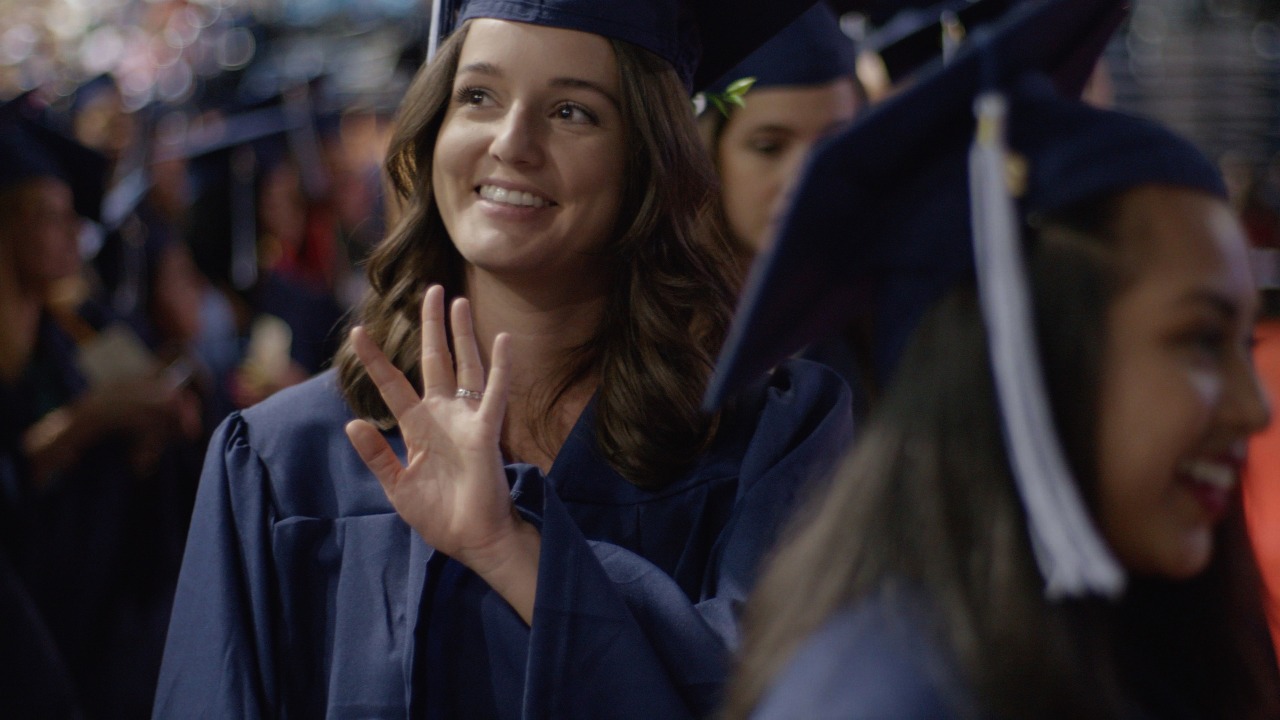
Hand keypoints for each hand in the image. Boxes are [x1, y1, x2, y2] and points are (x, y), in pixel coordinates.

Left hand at [345, 286, 539, 620]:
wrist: (472, 539)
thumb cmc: (439, 516)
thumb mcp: (397, 486)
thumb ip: (376, 455)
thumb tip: (353, 422)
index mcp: (419, 428)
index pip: (392, 385)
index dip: (375, 359)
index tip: (356, 332)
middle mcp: (443, 416)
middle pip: (435, 360)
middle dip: (431, 326)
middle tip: (430, 290)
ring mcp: (466, 420)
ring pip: (464, 366)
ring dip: (461, 334)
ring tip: (457, 301)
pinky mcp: (486, 432)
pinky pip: (494, 394)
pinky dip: (501, 367)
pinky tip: (503, 339)